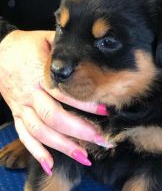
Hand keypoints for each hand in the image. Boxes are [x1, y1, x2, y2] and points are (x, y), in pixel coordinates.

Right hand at [0, 30, 108, 174]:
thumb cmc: (26, 45)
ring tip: (83, 156)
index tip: (105, 111)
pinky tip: (49, 163)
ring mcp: (22, 106)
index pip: (65, 93)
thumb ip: (66, 48)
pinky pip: (24, 135)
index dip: (85, 104)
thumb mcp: (46, 39)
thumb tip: (90, 50)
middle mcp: (30, 94)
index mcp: (39, 74)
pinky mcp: (16, 114)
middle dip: (79, 131)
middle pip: (54, 117)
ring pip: (41, 131)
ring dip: (62, 146)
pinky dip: (36, 151)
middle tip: (101, 140)